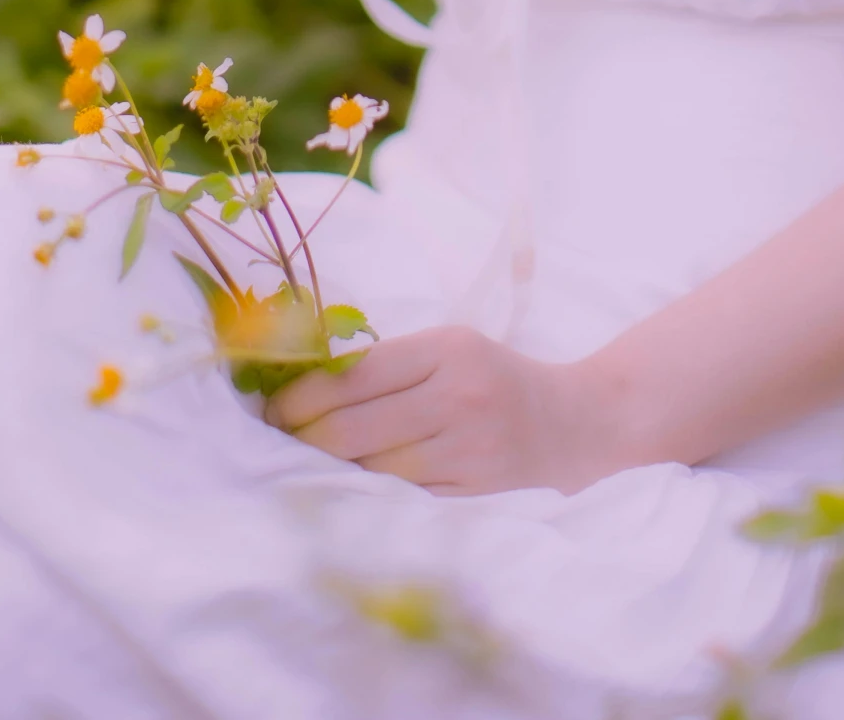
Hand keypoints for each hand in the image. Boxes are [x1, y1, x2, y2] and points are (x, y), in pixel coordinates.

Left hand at [264, 325, 619, 495]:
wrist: (573, 421)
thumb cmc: (494, 376)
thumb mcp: (450, 347)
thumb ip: (389, 364)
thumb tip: (306, 386)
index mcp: (447, 349)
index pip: (355, 377)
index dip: (303, 397)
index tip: (270, 409)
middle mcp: (457, 397)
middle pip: (354, 429)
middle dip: (303, 440)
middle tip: (273, 443)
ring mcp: (466, 449)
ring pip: (373, 469)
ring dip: (330, 471)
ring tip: (301, 465)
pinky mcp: (471, 492)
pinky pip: (402, 496)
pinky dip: (368, 493)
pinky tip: (346, 488)